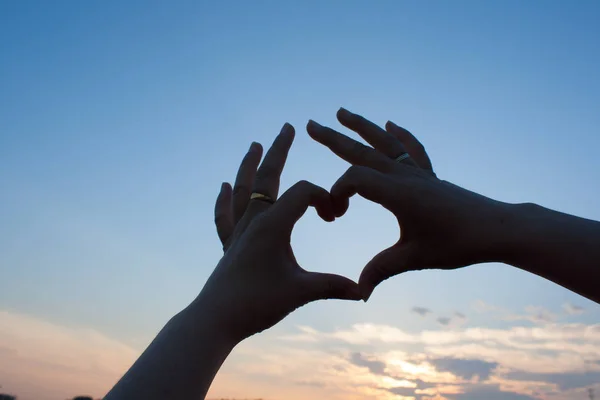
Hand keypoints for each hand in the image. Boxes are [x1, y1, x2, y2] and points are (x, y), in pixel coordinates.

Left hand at [200, 123, 360, 340]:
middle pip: (267, 177)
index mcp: (273, 225)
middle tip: (287, 127)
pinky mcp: (229, 245)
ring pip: (243, 190)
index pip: (302, 193)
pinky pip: (226, 215)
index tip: (335, 216)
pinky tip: (224, 186)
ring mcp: (239, 232)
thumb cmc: (257, 303)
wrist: (216, 319)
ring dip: (250, 165)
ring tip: (254, 145)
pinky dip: (225, 199)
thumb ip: (333, 286)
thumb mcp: (301, 292)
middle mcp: (253, 221)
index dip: (324, 197)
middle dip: (280, 150)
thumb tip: (363, 291)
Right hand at [307, 108, 511, 299]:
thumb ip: (382, 269)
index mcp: (398, 194)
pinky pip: (411, 149)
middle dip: (334, 138)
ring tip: (342, 112)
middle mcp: (405, 176)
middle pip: (363, 151)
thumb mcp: (416, 257)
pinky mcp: (429, 176)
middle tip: (310, 125)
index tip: (335, 217)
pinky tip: (391, 123)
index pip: (355, 179)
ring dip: (362, 127)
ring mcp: (418, 173)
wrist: (497, 229)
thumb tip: (358, 291)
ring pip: (385, 143)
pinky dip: (400, 135)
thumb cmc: (458, 243)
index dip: (337, 193)